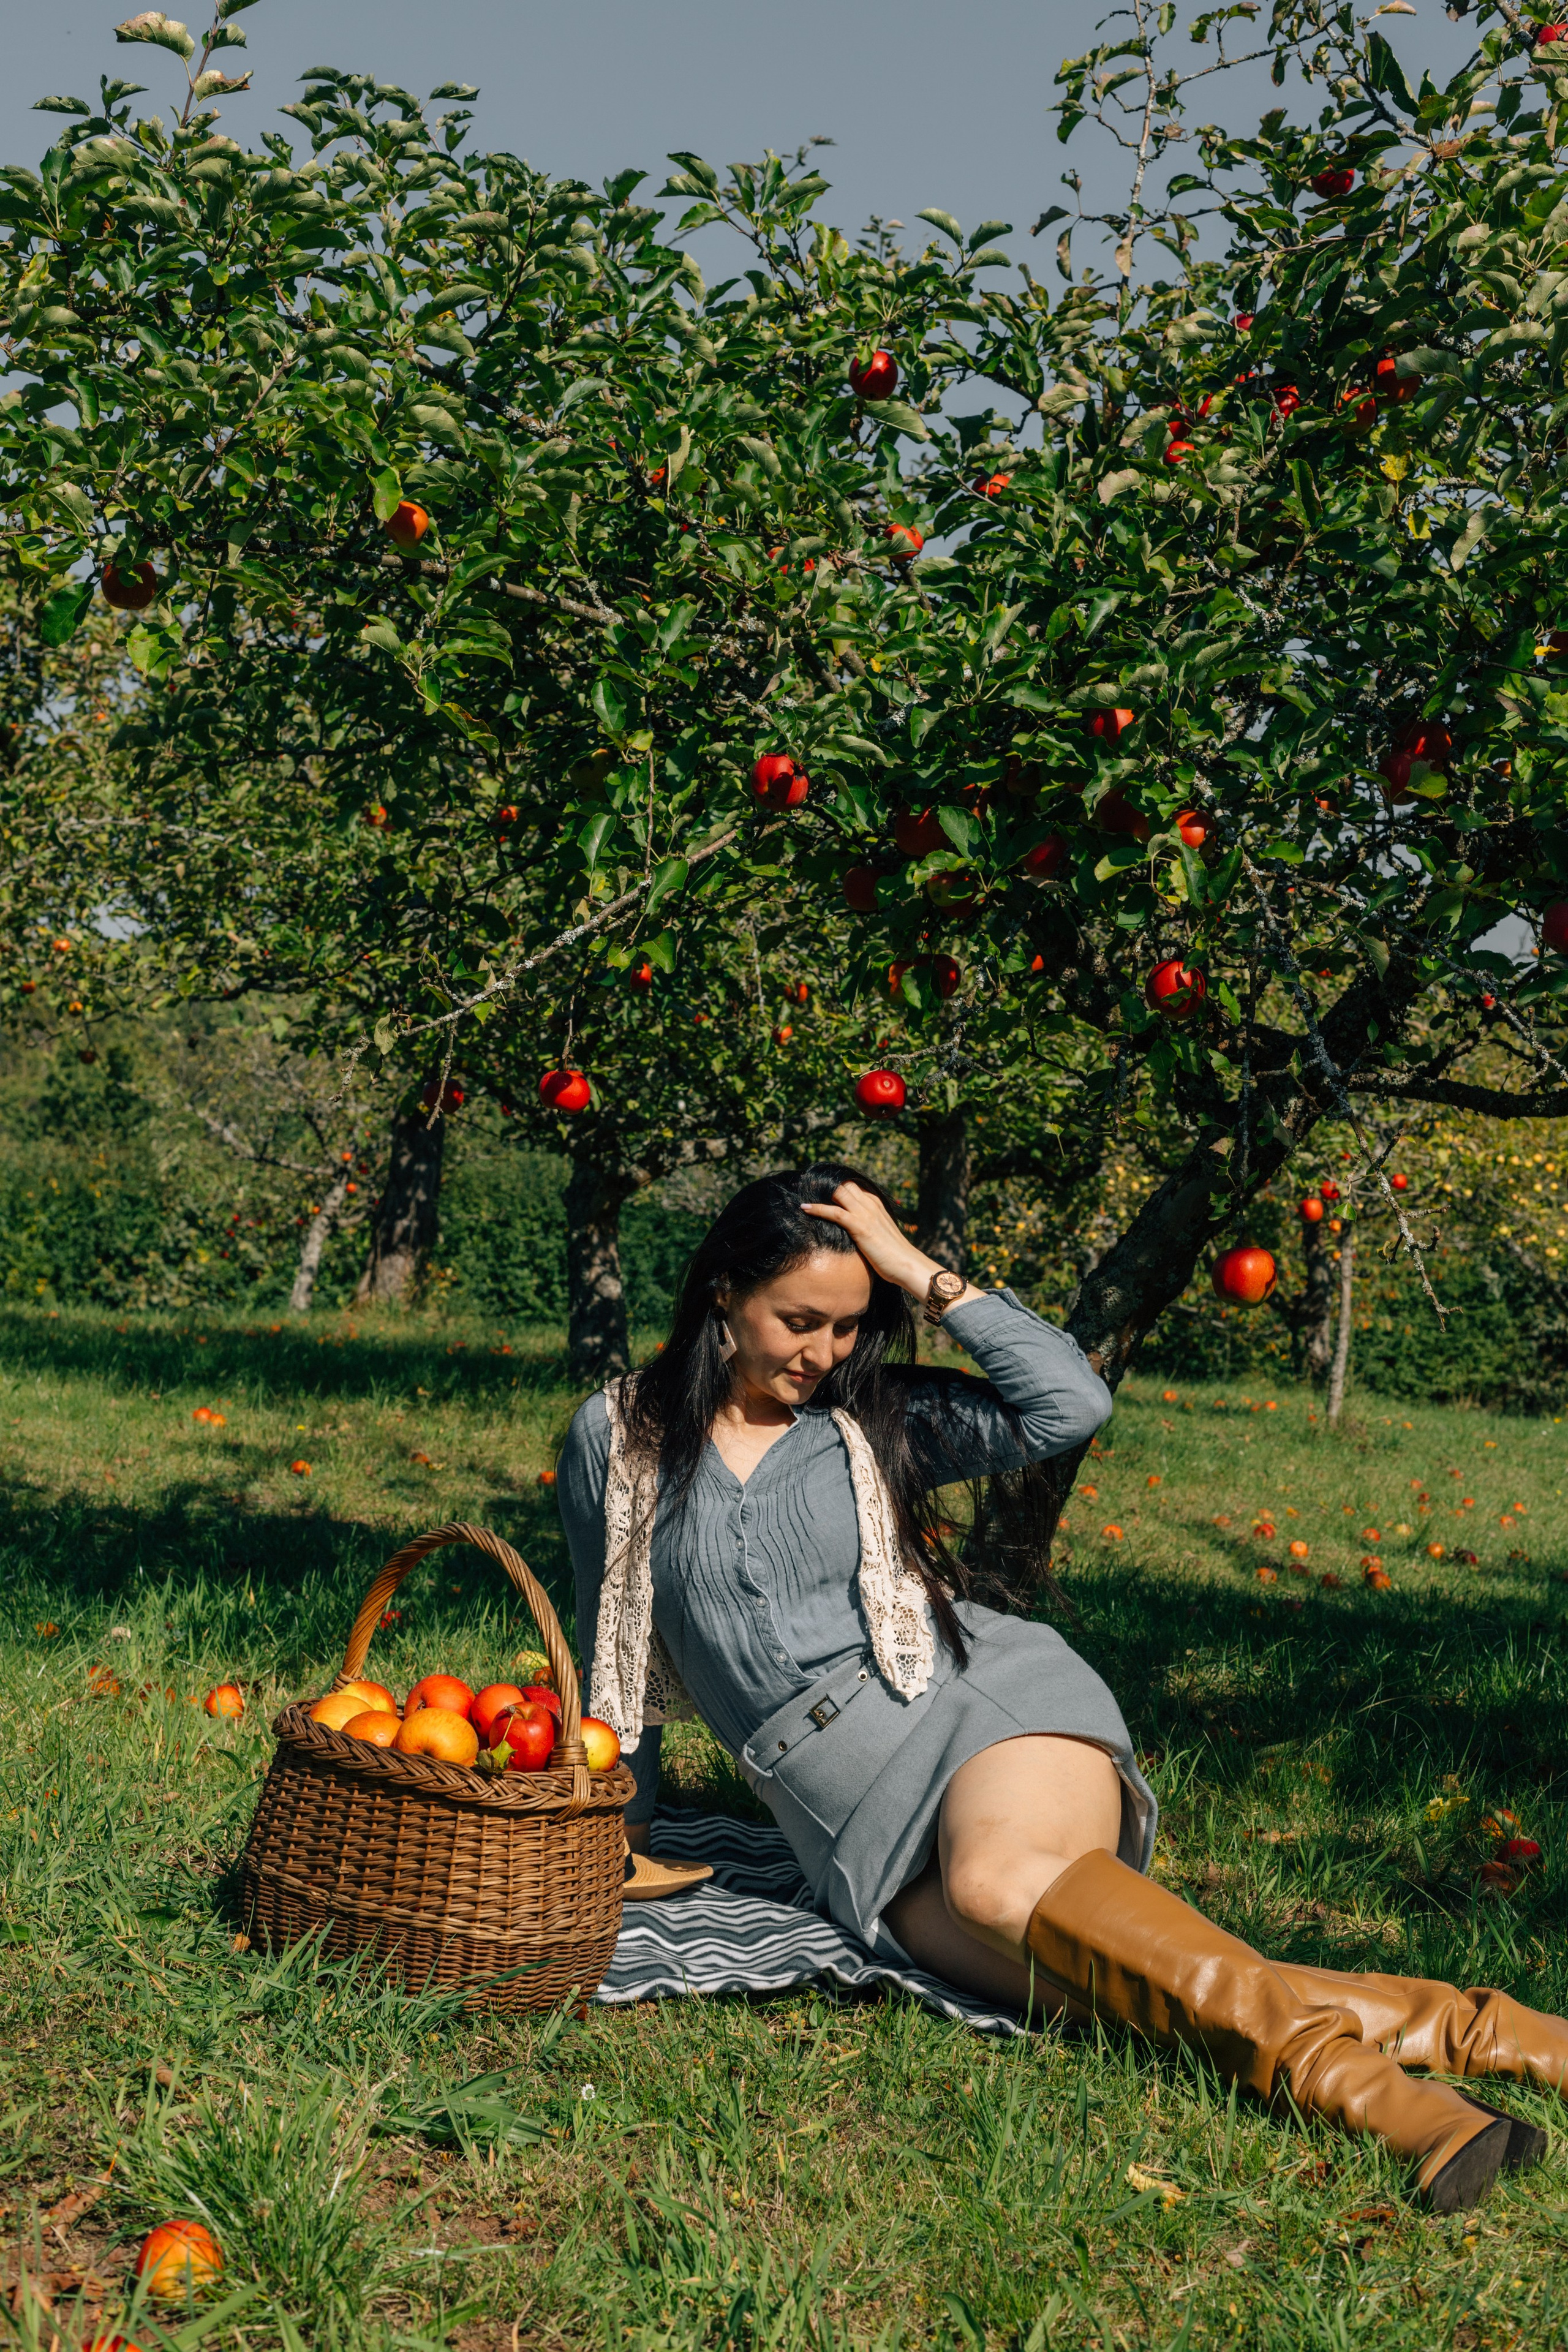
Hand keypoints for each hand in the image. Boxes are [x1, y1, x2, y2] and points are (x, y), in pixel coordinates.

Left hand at [802, 1181, 950, 1298]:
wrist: (906, 1264)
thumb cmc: (893, 1253)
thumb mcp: (879, 1232)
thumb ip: (867, 1224)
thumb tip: (853, 1227)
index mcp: (875, 1203)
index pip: (852, 1186)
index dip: (834, 1185)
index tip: (817, 1187)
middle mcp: (870, 1204)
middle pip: (843, 1185)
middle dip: (824, 1185)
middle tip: (806, 1187)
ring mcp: (865, 1214)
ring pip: (838, 1193)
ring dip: (818, 1192)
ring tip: (802, 1193)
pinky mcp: (860, 1226)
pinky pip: (834, 1212)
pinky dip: (817, 1208)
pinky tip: (805, 1208)